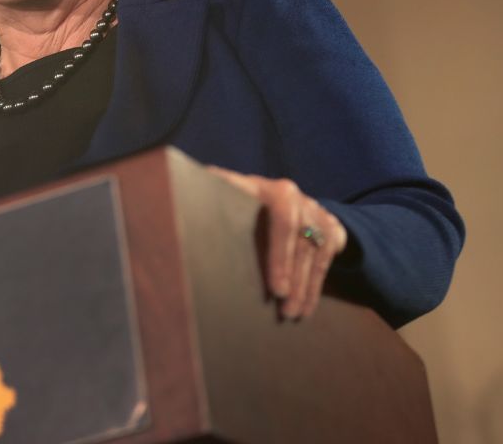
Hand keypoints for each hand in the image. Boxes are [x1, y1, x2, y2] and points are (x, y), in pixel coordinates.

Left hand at [207, 167, 347, 319]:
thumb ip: (199, 201)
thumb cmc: (231, 205)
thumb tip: (172, 212)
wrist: (271, 194)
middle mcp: (289, 194)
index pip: (277, 216)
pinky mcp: (329, 223)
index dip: (279, 255)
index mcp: (257, 187)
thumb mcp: (217, 197)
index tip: (276, 288)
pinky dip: (317, 284)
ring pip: (315, 249)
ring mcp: (312, 207)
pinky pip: (327, 256)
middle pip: (297, 236)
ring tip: (292, 313)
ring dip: (305, 285)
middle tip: (282, 303)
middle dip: (292, 273)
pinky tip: (307, 306)